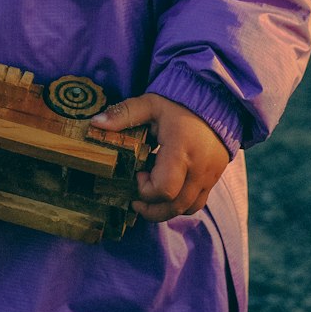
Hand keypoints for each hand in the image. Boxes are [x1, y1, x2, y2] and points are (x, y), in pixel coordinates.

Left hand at [91, 92, 230, 221]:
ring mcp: (209, 175)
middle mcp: (199, 167)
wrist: (215, 101)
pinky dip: (181, 204)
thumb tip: (95, 123)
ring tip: (150, 200)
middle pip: (175, 205)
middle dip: (151, 209)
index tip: (137, 173)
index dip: (145, 189)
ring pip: (188, 208)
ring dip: (166, 210)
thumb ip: (123, 114)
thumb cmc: (178, 104)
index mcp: (181, 149)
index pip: (164, 188)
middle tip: (135, 201)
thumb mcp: (150, 104)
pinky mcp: (214, 178)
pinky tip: (168, 193)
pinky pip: (198, 202)